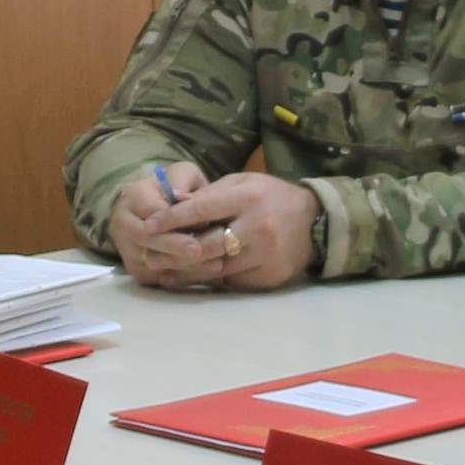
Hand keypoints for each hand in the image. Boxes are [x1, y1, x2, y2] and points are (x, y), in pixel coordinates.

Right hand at [102, 161, 206, 283]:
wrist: (156, 209)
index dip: (175, 219)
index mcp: (132, 196)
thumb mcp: (182, 174)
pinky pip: (155, 277)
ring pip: (149, 261)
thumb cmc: (175, 189)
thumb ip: (183, 182)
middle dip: (173, 244)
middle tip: (198, 249)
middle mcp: (122, 222)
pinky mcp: (135, 268)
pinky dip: (179, 277)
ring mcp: (125, 247)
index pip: (151, 210)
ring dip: (179, 264)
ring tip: (209, 264)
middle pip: (144, 238)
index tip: (200, 222)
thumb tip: (183, 198)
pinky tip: (202, 273)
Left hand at [126, 169, 320, 292]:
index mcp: (248, 198)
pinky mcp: (268, 277)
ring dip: (186, 272)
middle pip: (206, 246)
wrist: (315, 223)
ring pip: (216, 269)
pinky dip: (210, 280)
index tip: (148, 225)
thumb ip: (210, 194)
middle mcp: (257, 228)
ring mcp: (264, 256)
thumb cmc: (271, 197)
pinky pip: (231, 281)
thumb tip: (172, 203)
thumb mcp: (244, 183)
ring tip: (163, 272)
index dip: (171, 218)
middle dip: (174, 252)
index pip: (202, 209)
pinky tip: (191, 278)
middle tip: (149, 255)